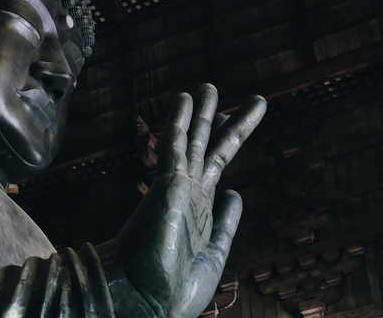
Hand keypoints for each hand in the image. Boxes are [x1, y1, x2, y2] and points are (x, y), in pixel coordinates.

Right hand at [100, 84, 265, 317]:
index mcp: (200, 208)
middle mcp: (189, 191)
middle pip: (208, 145)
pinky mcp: (168, 184)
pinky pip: (175, 145)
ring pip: (193, 139)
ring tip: (209, 86)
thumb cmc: (174, 288)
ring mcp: (178, 186)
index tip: (231, 121)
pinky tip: (185, 98)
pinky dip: (179, 120)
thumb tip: (238, 193)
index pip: (216, 164)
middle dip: (218, 119)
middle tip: (219, 91)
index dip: (227, 140)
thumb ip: (226, 224)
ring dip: (202, 112)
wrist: (145, 300)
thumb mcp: (214, 255)